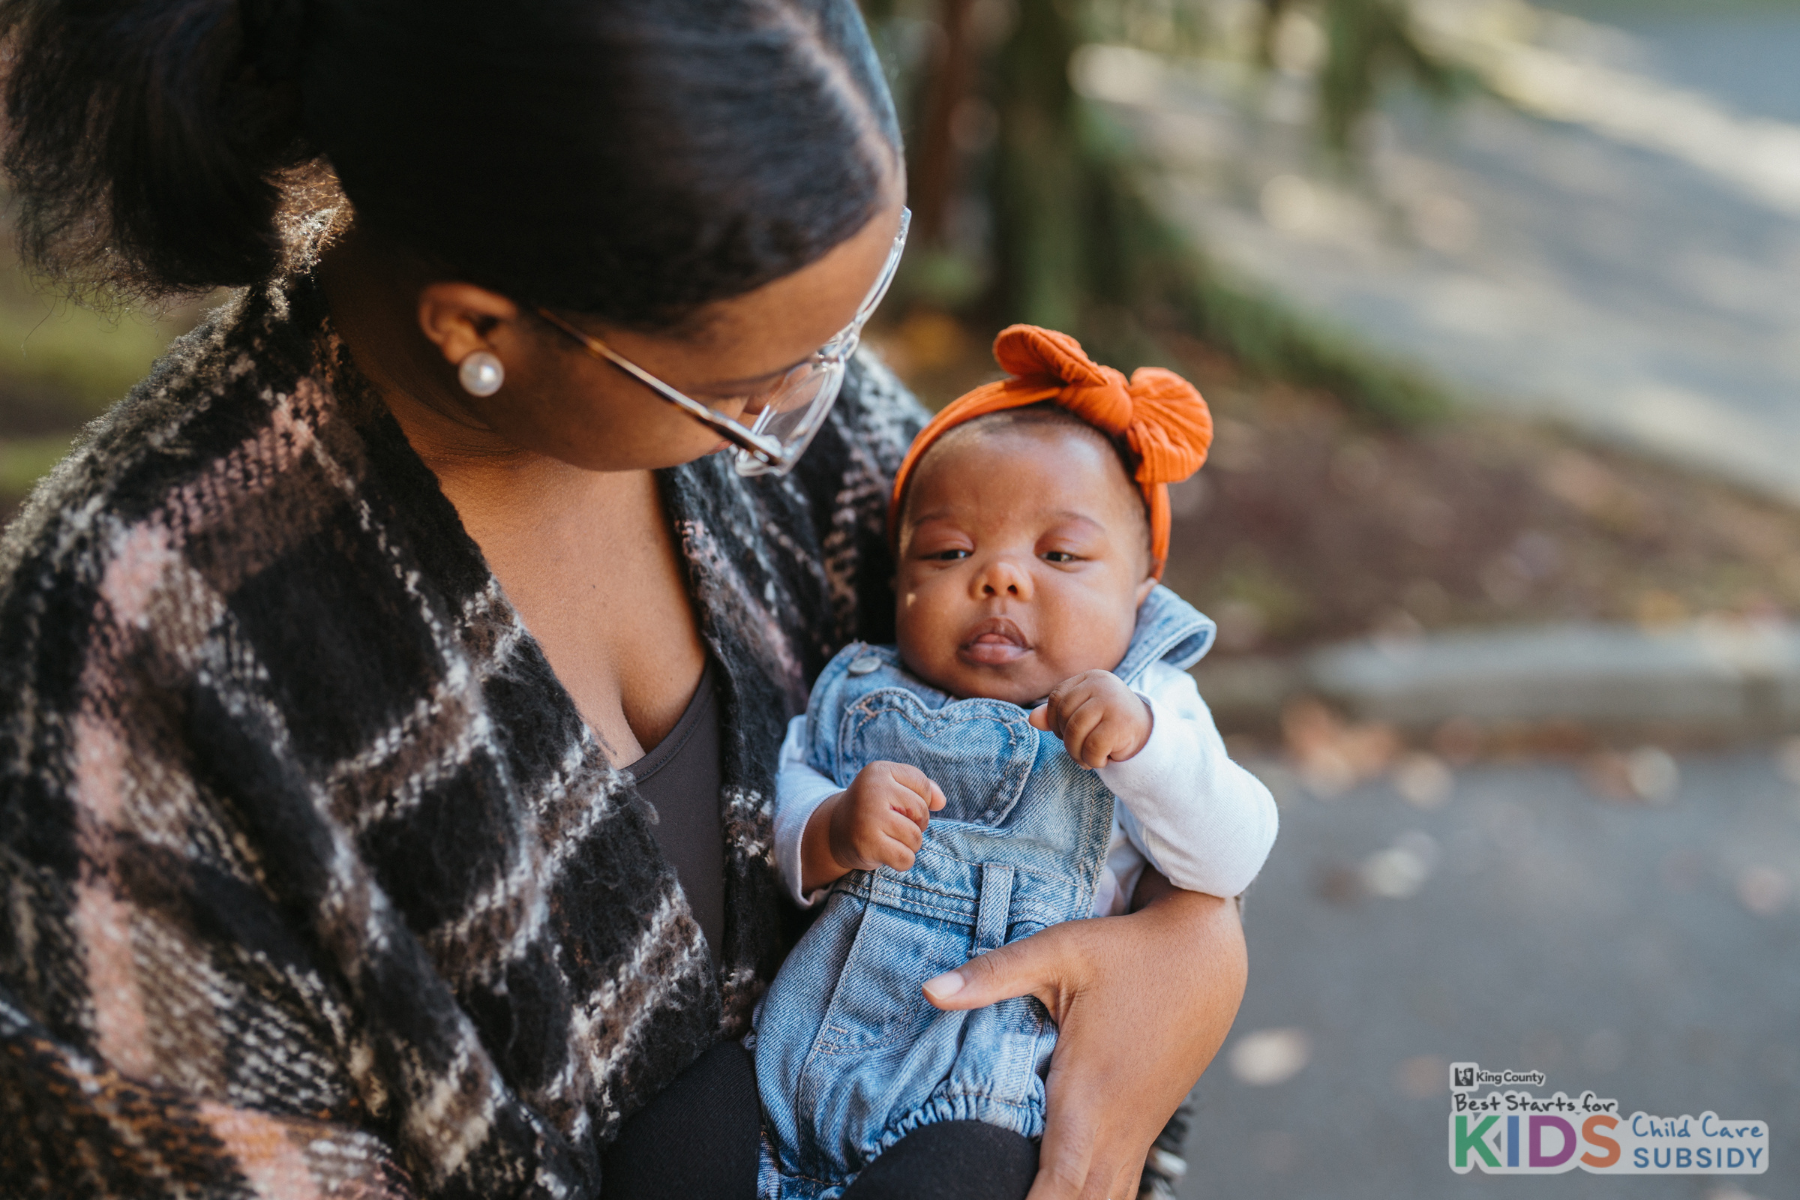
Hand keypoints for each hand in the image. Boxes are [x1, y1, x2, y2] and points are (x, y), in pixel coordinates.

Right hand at [800, 761, 945, 891]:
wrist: (835, 832)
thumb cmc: (873, 809)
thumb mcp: (894, 790)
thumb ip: (922, 789)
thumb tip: (941, 802)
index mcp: (879, 771)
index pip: (922, 785)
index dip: (920, 800)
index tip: (901, 806)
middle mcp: (872, 790)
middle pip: (921, 811)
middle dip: (916, 824)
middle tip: (894, 825)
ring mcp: (868, 817)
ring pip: (915, 837)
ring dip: (909, 844)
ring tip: (890, 839)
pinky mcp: (867, 844)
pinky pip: (906, 858)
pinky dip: (902, 861)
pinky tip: (886, 854)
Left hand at [921, 876, 1245, 1199]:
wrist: (1206, 955)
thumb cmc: (1129, 950)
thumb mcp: (1059, 951)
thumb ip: (994, 974)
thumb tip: (929, 991)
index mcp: (1091, 1094)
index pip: (1060, 1183)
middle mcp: (1119, 1124)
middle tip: (990, 1196)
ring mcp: (1138, 1131)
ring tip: (1024, 1190)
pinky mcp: (1146, 1126)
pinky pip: (1120, 1184)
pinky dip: (1092, 1197)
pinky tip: (1066, 1192)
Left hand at [1028, 670, 1152, 768]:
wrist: (1148, 736)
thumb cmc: (1108, 724)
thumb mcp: (1082, 716)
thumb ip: (1056, 715)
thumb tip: (1031, 719)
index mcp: (1090, 678)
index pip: (1057, 698)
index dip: (1054, 722)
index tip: (1066, 735)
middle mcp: (1102, 684)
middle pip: (1064, 715)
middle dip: (1067, 740)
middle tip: (1079, 750)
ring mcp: (1113, 702)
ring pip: (1075, 732)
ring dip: (1077, 753)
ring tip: (1087, 758)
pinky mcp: (1122, 723)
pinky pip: (1092, 747)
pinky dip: (1093, 760)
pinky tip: (1103, 759)